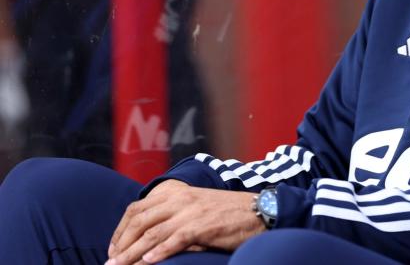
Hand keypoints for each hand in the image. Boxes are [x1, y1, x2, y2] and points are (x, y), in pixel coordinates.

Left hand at [106, 180, 264, 264]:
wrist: (258, 211)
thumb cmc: (228, 213)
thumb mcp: (197, 206)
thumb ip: (174, 216)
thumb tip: (148, 239)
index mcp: (177, 192)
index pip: (137, 208)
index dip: (120, 229)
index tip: (113, 248)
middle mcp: (181, 199)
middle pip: (140, 221)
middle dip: (121, 243)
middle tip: (111, 262)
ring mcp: (191, 212)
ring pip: (152, 233)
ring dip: (132, 253)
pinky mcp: (203, 226)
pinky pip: (175, 240)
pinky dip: (159, 252)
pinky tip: (147, 263)